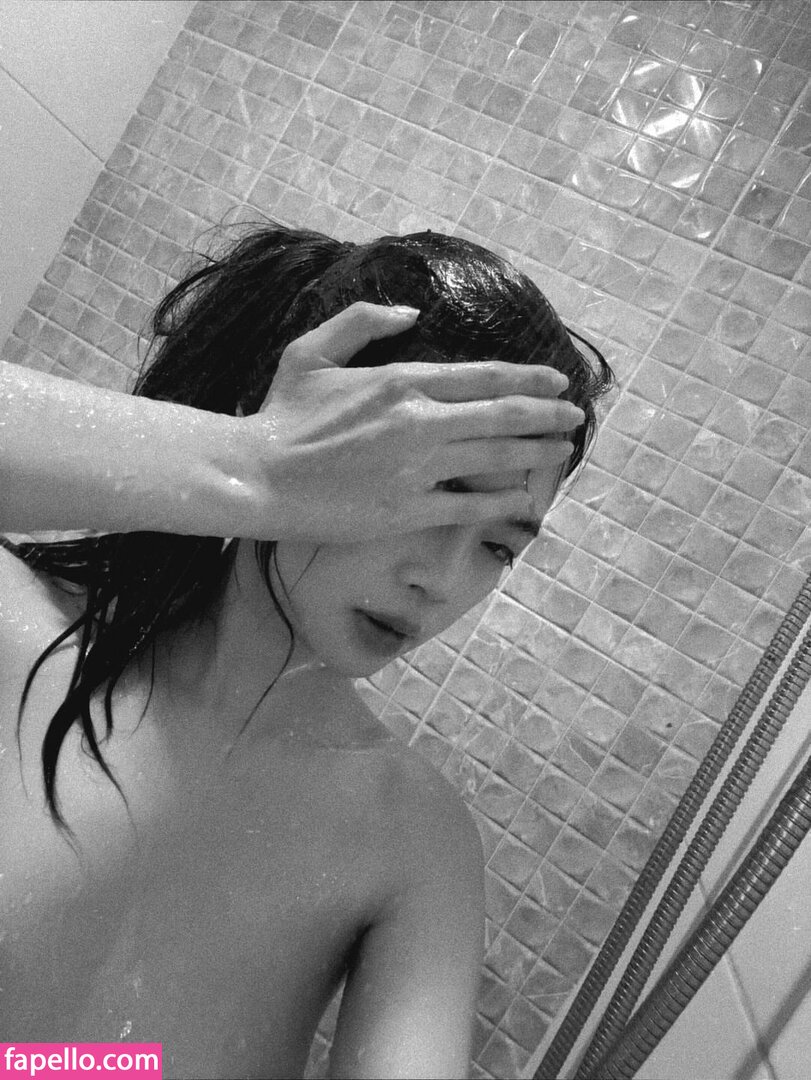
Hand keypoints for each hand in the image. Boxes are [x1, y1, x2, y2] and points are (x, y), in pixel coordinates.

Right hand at [238, 303, 582, 542]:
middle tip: (575, 416)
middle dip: (547, 414)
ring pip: (496, 458)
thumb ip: (364, 321)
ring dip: (537, 453)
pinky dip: (503, 501)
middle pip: (503, 415)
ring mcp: (417, 469)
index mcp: (400, 380)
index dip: (528, 378)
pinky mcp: (408, 511)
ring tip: (562, 450)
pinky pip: (470, 506)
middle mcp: (418, 421)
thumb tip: (411, 313)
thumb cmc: (281, 415)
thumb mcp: (312, 351)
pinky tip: (526, 498)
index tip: (556, 381)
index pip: (484, 376)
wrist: (256, 476)